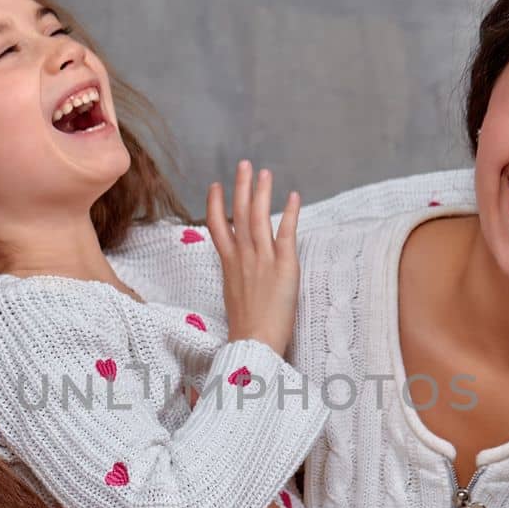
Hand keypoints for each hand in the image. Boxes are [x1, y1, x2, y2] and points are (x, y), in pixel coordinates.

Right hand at [206, 159, 301, 356]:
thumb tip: (241, 271)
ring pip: (259, 217)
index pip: (217, 226)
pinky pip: (286, 233)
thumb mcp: (233, 296)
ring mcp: (262, 259)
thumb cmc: (246, 328)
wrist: (253, 343)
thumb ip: (237, 276)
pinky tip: (293, 196)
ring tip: (265, 173)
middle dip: (241, 186)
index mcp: (228, 264)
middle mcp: (242, 257)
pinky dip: (290, 213)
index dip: (215, 204)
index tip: (215, 185)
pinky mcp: (283, 265)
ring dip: (263, 192)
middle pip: (239, 213)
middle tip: (244, 164)